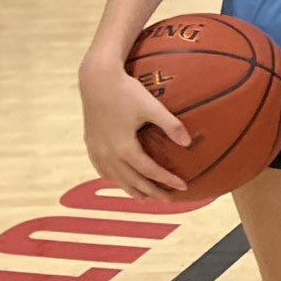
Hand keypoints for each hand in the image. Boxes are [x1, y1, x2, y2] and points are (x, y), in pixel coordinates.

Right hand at [80, 60, 190, 199]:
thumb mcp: (152, 107)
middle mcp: (108, 154)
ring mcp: (97, 151)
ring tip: (146, 197)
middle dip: (152, 192)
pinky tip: (121, 179)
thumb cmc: (127, 91)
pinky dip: (115, 179)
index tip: (184, 187)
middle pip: (132, 181)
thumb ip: (171, 125)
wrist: (96, 80)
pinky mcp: (91, 144)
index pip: (150, 172)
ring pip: (116, 179)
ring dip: (132, 189)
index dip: (167, 181)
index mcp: (124, 148)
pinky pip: (103, 170)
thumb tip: (188, 142)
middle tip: (169, 200)